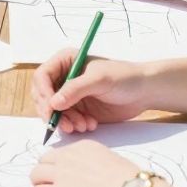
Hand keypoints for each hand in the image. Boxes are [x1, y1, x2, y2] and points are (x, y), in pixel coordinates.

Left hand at [30, 138, 134, 186]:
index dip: (59, 165)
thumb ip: (95, 164)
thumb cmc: (129, 181)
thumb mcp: (110, 161)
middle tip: (49, 184)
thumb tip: (90, 176)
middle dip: (44, 171)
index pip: (61, 152)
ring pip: (35, 174)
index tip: (62, 175)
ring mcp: (61, 174)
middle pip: (44, 160)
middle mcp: (69, 156)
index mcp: (83, 146)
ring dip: (38, 184)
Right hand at [31, 49, 150, 133]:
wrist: (144, 92)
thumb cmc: (124, 77)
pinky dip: (74, 125)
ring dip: (65, 122)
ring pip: (54, 112)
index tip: (52, 109)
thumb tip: (53, 103)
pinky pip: (66, 121)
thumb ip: (75, 89)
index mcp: (66, 61)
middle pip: (43, 97)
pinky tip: (90, 124)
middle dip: (53, 113)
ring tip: (83, 125)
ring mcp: (70, 95)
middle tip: (67, 124)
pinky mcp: (78, 110)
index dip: (43, 94)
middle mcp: (64, 77)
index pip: (42, 77)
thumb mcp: (99, 79)